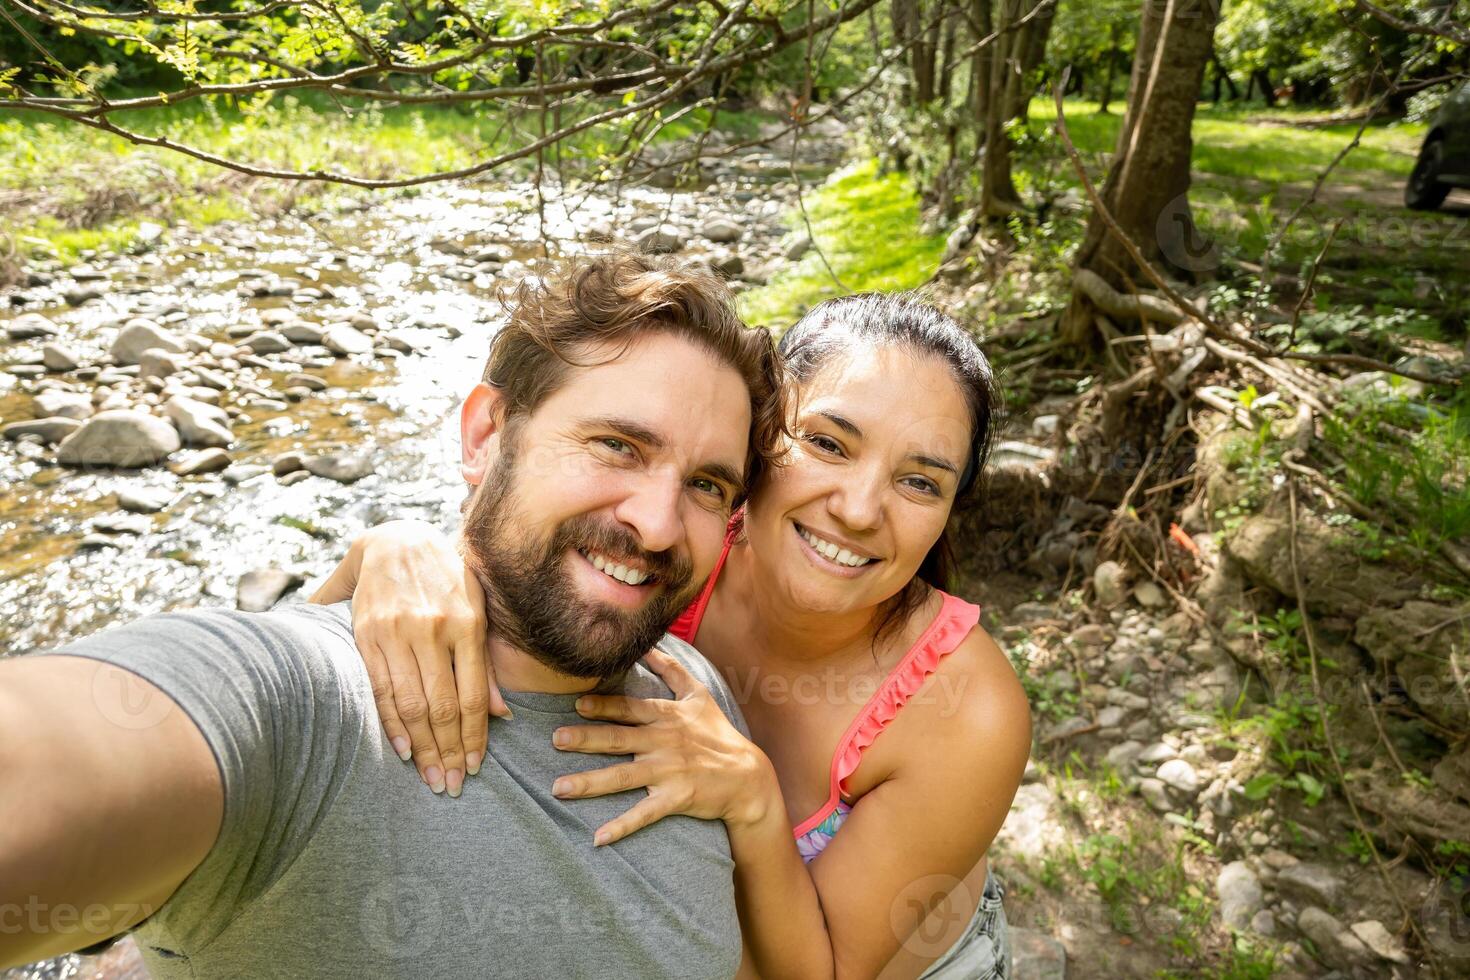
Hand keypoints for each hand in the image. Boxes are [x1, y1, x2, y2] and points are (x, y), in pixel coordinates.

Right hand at [310, 520, 507, 795]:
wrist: (395, 539)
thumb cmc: (446, 579)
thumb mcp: (477, 608)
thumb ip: (485, 662)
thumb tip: (501, 714)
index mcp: (466, 623)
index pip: (471, 694)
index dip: (473, 735)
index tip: (474, 766)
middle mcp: (432, 629)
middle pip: (441, 706)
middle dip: (447, 751)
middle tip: (451, 785)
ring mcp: (397, 632)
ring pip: (410, 703)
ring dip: (421, 746)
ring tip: (430, 776)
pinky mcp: (367, 634)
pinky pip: (380, 688)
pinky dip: (391, 723)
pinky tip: (402, 750)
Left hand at [549, 648, 775, 844]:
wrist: (748, 776)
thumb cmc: (718, 733)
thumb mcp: (699, 695)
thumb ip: (672, 669)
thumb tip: (649, 645)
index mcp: (667, 717)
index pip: (631, 709)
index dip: (604, 705)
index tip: (577, 704)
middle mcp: (664, 742)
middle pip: (619, 739)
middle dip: (586, 739)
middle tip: (555, 739)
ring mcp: (669, 771)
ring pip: (623, 777)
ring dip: (590, 783)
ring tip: (559, 788)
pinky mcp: (676, 798)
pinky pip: (644, 813)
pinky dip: (621, 826)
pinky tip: (597, 838)